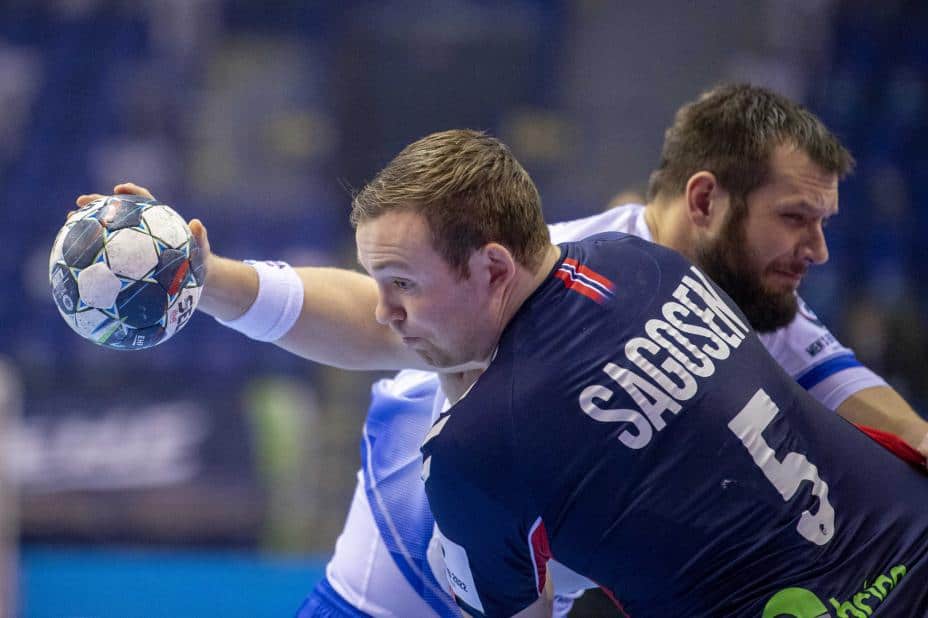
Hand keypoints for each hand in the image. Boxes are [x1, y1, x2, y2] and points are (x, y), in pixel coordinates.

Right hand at [71, 182, 214, 289]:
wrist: (194, 281)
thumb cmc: (199, 263)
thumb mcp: (201, 251)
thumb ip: (200, 237)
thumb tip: (197, 223)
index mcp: (157, 222)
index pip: (144, 200)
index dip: (132, 193)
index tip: (119, 190)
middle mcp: (141, 229)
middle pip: (116, 211)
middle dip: (97, 203)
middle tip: (80, 203)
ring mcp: (131, 245)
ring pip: (106, 231)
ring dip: (86, 226)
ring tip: (68, 224)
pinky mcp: (125, 260)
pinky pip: (107, 256)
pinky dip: (92, 255)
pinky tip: (74, 260)